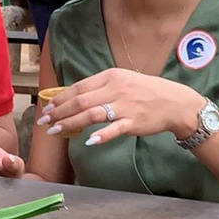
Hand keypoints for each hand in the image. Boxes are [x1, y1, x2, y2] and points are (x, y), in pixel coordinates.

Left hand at [36, 68, 203, 144]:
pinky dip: (101, 135)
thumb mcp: (121, 81)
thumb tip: (73, 97)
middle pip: (80, 101)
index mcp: (110, 76)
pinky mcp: (134, 122)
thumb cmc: (144, 91)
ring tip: (55, 131)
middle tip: (44, 122)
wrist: (174, 101)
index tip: (46, 107)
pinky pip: (115, 129)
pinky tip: (88, 141)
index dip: (60, 98)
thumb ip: (99, 87)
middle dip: (59, 112)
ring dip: (70, 123)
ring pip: (92, 114)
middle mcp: (115, 89)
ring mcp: (125, 106)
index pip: (78, 87)